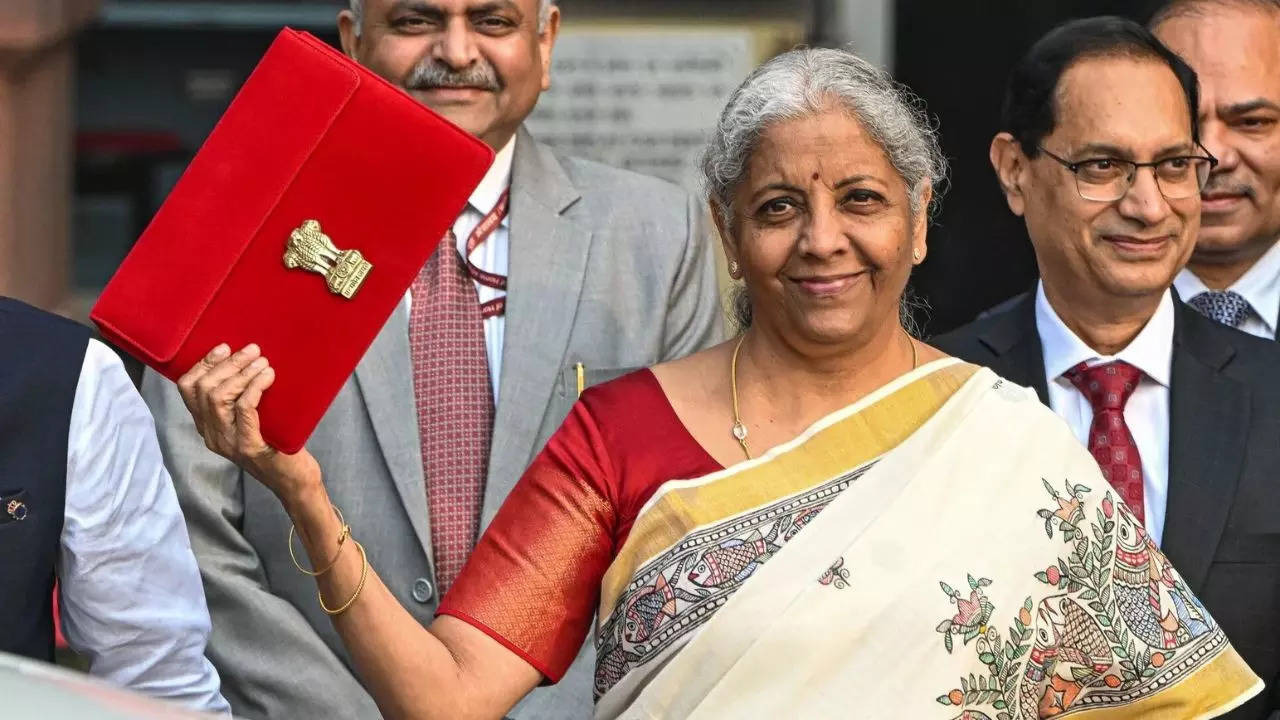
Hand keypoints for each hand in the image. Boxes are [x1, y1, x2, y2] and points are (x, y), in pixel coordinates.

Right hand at [177, 343, 319, 501]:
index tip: (224, 348)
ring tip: (262, 362)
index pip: (188, 390)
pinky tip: (268, 377)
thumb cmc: (278, 445)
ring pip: (218, 397)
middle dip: (228, 364)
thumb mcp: (253, 419)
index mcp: (208, 426)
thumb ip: (241, 398)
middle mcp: (212, 435)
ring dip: (242, 373)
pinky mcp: (249, 446)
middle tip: (252, 350)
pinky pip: (243, 409)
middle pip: (203, 389)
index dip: (204, 364)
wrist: (294, 482)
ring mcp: (228, 442)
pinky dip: (255, 387)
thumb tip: (248, 360)